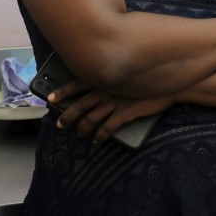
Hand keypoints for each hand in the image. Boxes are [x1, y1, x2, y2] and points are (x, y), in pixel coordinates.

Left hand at [51, 81, 172, 144]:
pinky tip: (97, 141)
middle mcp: (105, 90)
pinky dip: (99, 137)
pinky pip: (107, 129)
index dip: (63, 92)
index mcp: (103, 79)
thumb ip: (110, 80)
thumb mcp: (124, 75)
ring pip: (91, 119)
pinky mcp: (124, 114)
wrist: (165, 85)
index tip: (50, 98)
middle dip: (67, 116)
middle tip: (60, 124)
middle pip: (80, 105)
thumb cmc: (144, 79)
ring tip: (80, 135)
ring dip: (83, 129)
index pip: (77, 85)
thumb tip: (98, 88)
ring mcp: (114, 102)